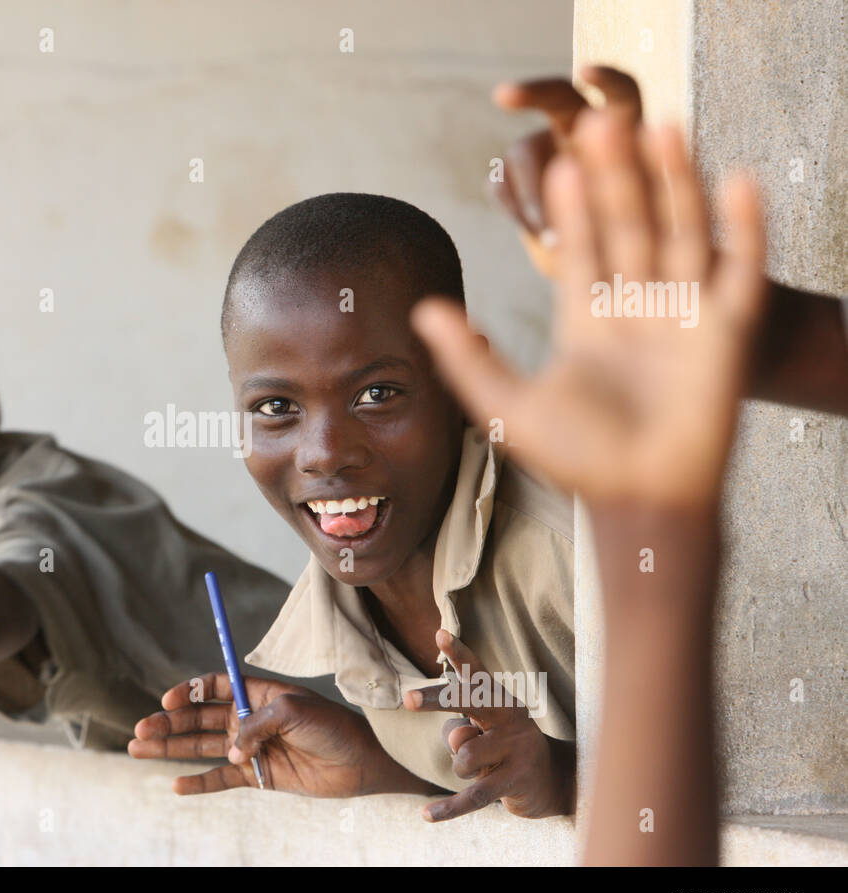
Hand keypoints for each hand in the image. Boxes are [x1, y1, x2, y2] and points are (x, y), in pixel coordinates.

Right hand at [129, 673, 424, 797]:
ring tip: (138, 748)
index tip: (168, 699)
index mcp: (258, 693)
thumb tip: (230, 750)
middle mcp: (249, 718)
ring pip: (202, 747)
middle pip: (199, 719)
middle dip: (168, 723)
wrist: (361, 761)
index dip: (189, 692)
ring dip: (171, 748)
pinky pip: (221, 779)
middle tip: (140, 729)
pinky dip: (199, 783)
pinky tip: (176, 785)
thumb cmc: (332, 727)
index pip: (214, 687)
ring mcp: (251, 747)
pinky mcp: (258, 776)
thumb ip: (257, 724)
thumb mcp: (294, 711)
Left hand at [404, 630, 572, 820]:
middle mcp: (510, 718)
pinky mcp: (516, 781)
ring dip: (460, 768)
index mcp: (500, 700)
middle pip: (468, 703)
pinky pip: (473, 796)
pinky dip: (448, 808)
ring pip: (463, 757)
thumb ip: (461, 731)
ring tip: (480, 769)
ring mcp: (516, 749)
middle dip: (435, 701)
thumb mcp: (482, 734)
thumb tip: (457, 739)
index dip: (459, 653)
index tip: (440, 634)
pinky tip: (427, 814)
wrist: (554, 780)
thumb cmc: (503, 747)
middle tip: (408, 699)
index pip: (476, 673)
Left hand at [415, 114, 766, 510]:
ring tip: (661, 129)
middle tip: (602, 124)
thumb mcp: (506, 404)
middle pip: (630, 227)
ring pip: (681, 232)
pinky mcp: (727, 331)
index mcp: (588, 322)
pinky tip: (734, 179)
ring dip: (675, 182)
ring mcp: (684, 317)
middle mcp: (637, 310)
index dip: (573, 208)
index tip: (559, 165)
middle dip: (617, 178)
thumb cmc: (576, 461)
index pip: (583, 249)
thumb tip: (420, 310)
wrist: (640, 499)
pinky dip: (742, 226)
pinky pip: (741, 268)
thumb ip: (465, 357)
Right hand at [490, 64, 642, 276]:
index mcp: (627, 128)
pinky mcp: (512, 184)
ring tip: (553, 238)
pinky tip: (542, 237)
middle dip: (530, 92)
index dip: (604, 78)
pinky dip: (518, 211)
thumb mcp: (655, 223)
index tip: (585, 73)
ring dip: (534, 194)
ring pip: (522, 153)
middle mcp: (581, 131)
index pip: (618, 91)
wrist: (610, 276)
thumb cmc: (647, 247)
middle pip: (555, 96)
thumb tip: (614, 169)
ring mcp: (542, 155)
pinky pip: (501, 186)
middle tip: (502, 96)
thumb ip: (637, 192)